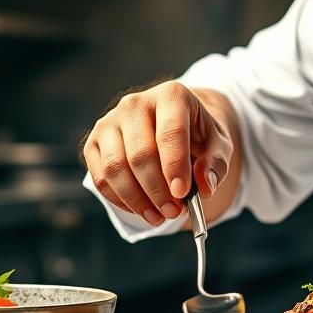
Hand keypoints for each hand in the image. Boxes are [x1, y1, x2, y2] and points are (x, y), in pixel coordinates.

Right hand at [82, 81, 233, 226]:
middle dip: (157, 190)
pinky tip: (141, 209)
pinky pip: (100, 177)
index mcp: (170, 96)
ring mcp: (110, 121)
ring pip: (115, 168)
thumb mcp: (218, 143)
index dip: (175, 165)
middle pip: (140, 154)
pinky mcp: (94, 142)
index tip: (182, 193)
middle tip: (174, 212)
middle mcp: (135, 104)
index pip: (170, 132)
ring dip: (137, 200)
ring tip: (159, 216)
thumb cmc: (197, 134)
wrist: (172, 123)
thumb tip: (205, 185)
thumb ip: (216, 163)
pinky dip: (120, 200)